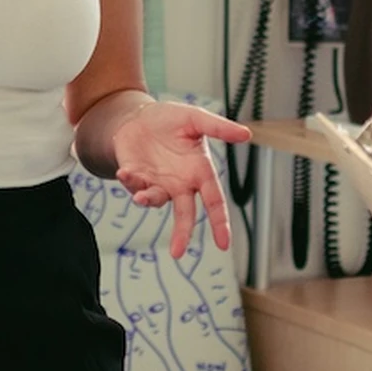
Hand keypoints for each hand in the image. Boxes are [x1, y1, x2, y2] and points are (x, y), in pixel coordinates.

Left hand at [112, 101, 250, 258]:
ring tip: (142, 197)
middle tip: (177, 252)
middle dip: (182, 233)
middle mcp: (181, 184)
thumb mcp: (196, 119)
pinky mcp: (137, 180)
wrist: (138, 117)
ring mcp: (158, 184)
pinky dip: (130, 181)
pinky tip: (125, 172)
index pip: (214, 201)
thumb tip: (246, 134)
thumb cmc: (170, 120)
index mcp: (200, 172)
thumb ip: (219, 128)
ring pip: (157, 201)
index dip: (220, 222)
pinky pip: (134, 187)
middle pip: (186, 214)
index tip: (224, 244)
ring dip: (149, 200)